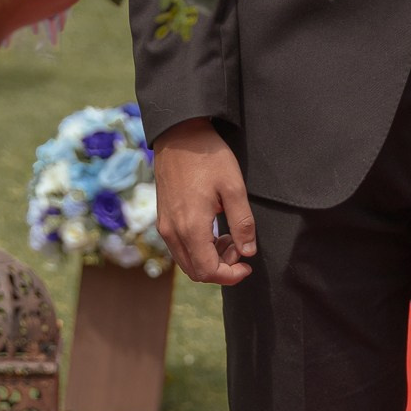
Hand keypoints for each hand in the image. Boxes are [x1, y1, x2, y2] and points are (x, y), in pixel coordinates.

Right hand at [152, 119, 255, 285]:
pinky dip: (198, 248)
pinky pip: (180, 247)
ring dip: (210, 258)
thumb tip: (247, 252)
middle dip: (222, 267)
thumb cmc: (209, 157)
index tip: (247, 264)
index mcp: (190, 227)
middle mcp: (172, 232)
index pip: (207, 271)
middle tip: (240, 246)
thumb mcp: (234, 187)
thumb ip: (242, 223)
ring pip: (187, 261)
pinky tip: (214, 229)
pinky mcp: (163, 218)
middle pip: (196, 271)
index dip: (230, 275)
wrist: (180, 135)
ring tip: (230, 236)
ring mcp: (165, 226)